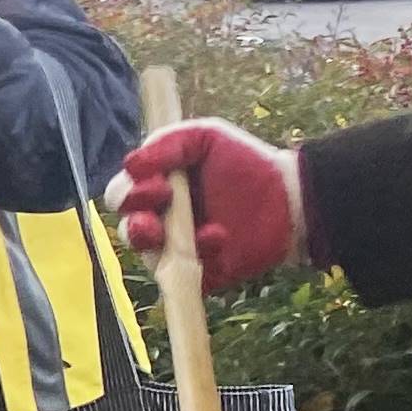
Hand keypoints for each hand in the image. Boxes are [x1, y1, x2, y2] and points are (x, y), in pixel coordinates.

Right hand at [118, 120, 305, 292]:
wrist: (290, 198)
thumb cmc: (246, 163)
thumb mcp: (207, 137)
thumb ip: (169, 142)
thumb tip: (131, 163)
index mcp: (156, 186)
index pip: (121, 194)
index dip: (128, 192)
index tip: (155, 185)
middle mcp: (161, 220)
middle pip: (126, 229)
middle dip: (135, 222)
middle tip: (157, 215)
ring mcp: (177, 249)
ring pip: (146, 256)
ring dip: (157, 243)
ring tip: (170, 233)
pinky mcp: (198, 272)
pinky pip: (183, 274)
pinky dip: (199, 254)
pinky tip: (219, 236)